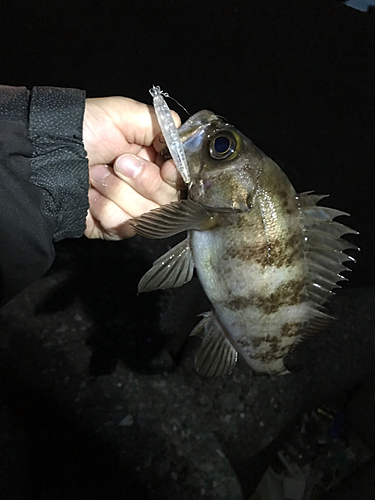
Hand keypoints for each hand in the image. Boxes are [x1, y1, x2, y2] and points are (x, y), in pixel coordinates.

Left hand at [82, 96, 184, 239]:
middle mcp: (146, 188)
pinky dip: (103, 208)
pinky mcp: (112, 227)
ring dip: (117, 191)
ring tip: (96, 174)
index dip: (175, 177)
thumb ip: (161, 123)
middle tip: (118, 162)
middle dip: (142, 180)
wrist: (46, 154)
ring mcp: (130, 210)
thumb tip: (183, 141)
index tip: (167, 167)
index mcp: (154, 161)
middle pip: (169, 202)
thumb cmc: (82, 129)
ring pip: (146, 216)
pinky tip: (89, 195)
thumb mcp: (124, 114)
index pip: (182, 181)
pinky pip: (123, 228)